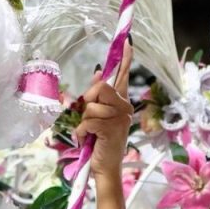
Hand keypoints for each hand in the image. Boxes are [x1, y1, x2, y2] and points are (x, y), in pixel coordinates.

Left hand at [75, 43, 133, 179]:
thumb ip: (98, 96)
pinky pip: (87, 121)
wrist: (105, 167)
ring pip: (90, 106)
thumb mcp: (97, 116)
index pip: (123, 76)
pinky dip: (81, 132)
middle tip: (88, 118)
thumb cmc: (100, 141)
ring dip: (83, 122)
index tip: (128, 41)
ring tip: (89, 133)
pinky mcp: (110, 129)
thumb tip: (100, 72)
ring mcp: (119, 118)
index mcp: (121, 102)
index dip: (125, 59)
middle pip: (101, 87)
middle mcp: (124, 107)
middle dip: (88, 101)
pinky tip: (87, 140)